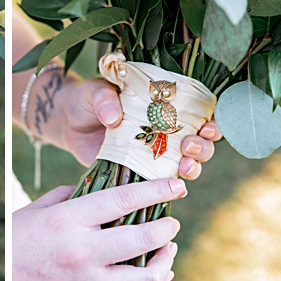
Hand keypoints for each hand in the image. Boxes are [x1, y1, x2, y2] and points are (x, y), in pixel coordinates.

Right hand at [13, 177, 182, 280]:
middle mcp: (82, 253)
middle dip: (167, 227)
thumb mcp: (34, 212)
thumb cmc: (13, 246)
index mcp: (68, 220)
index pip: (124, 200)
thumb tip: (98, 185)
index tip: (176, 185)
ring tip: (168, 248)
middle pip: (143, 238)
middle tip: (172, 221)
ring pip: (145, 279)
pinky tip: (155, 272)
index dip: (157, 190)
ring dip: (165, 262)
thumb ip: (68, 196)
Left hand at [57, 77, 220, 178]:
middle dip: (202, 147)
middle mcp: (167, 130)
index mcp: (165, 104)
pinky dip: (171, 187)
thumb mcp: (95, 92)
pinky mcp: (142, 173)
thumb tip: (114, 118)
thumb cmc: (87, 100)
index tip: (206, 126)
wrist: (68, 123)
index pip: (200, 112)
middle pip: (200, 142)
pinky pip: (163, 183)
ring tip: (183, 167)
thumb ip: (105, 99)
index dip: (211, 120)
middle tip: (188, 146)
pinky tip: (169, 188)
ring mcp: (156, 154)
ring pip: (189, 164)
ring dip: (194, 167)